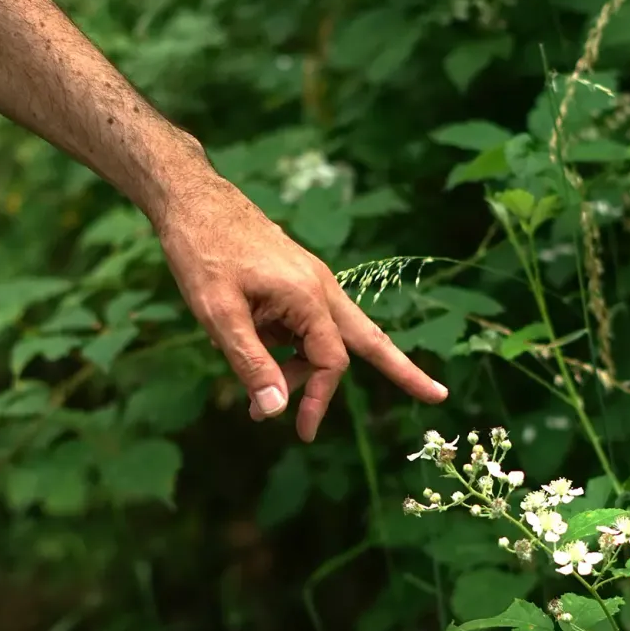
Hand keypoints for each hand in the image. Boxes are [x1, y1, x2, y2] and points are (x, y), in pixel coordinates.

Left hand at [154, 178, 448, 440]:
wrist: (193, 199)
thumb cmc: (202, 253)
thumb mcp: (219, 316)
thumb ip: (251, 362)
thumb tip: (278, 410)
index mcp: (308, 296)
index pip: (332, 362)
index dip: (318, 400)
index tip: (301, 431)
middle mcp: (320, 287)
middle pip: (368, 339)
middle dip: (401, 369)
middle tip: (436, 396)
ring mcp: (310, 280)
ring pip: (325, 336)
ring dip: (301, 368)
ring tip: (254, 393)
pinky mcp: (295, 277)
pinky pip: (302, 322)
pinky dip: (285, 345)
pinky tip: (245, 343)